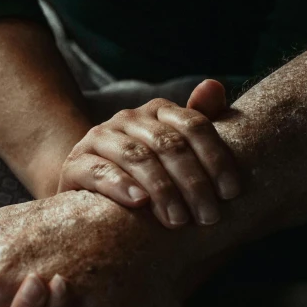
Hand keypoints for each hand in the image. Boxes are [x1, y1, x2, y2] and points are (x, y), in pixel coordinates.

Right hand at [59, 79, 238, 226]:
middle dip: (193, 183)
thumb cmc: (144, 175)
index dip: (216, 158)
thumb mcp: (175, 153)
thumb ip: (199, 123)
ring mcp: (99, 138)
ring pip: (137, 157)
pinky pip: (99, 171)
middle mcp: (128, 119)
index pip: (194, 126)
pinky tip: (139, 202)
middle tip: (209, 217)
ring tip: (179, 220)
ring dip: (163, 190)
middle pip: (169, 144)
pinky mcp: (75, 164)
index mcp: (158, 112)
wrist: (88, 189)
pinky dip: (120, 185)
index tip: (231, 193)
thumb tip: (214, 86)